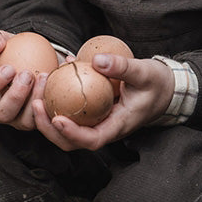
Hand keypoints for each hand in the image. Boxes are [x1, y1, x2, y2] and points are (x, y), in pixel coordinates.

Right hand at [0, 29, 47, 130]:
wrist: (38, 59)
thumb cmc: (14, 51)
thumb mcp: (1, 39)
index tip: (8, 68)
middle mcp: (1, 111)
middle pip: (3, 113)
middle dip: (15, 95)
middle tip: (27, 74)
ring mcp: (20, 120)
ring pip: (25, 120)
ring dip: (35, 98)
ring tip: (43, 76)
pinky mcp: (39, 121)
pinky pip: (46, 119)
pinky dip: (52, 103)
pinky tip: (57, 82)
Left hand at [33, 53, 174, 150]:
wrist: (165, 88)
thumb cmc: (157, 83)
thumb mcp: (144, 72)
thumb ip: (122, 67)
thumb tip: (96, 60)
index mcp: (118, 126)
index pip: (92, 140)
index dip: (72, 133)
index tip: (57, 118)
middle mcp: (105, 128)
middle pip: (71, 141)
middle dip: (49, 127)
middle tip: (35, 103)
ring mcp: (97, 121)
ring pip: (66, 129)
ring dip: (48, 113)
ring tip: (38, 90)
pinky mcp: (92, 111)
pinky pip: (71, 110)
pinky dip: (58, 98)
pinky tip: (54, 75)